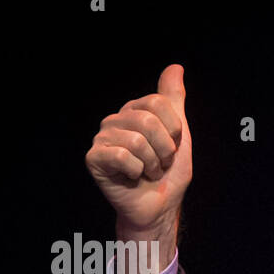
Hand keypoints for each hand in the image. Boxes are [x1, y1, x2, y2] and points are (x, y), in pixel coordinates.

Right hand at [85, 64, 191, 239]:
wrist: (159, 206)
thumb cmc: (168, 172)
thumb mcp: (179, 133)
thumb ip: (173, 99)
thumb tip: (175, 67)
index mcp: (135, 110)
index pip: (159, 103)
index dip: (174, 130)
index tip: (172, 147)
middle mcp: (116, 120)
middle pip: (148, 121)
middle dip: (164, 150)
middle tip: (160, 163)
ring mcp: (102, 138)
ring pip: (137, 140)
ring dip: (152, 163)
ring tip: (148, 171)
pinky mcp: (94, 157)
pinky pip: (122, 156)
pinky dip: (136, 171)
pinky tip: (132, 177)